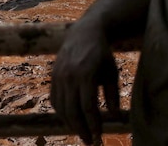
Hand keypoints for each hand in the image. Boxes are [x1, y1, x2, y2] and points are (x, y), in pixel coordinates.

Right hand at [50, 21, 120, 144]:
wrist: (84, 33)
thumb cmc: (102, 54)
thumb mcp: (112, 73)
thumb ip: (112, 94)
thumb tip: (114, 116)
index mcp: (86, 74)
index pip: (88, 107)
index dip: (94, 125)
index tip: (99, 137)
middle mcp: (69, 75)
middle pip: (72, 110)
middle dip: (81, 129)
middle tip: (90, 142)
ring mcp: (58, 75)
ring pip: (60, 107)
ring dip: (70, 123)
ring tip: (80, 132)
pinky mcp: (53, 75)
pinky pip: (54, 99)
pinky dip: (61, 112)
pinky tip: (70, 119)